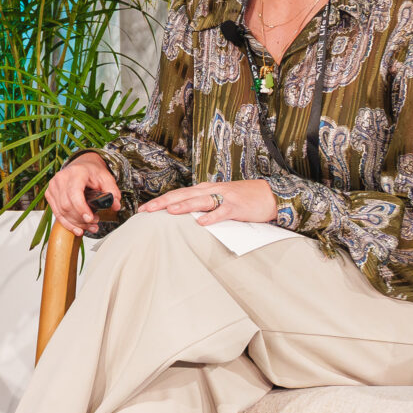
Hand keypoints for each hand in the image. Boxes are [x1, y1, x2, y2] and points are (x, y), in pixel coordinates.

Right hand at [45, 152, 120, 233]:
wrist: (81, 166)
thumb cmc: (92, 172)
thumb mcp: (106, 178)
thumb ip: (112, 191)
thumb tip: (115, 205)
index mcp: (76, 173)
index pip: (74, 193)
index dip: (81, 209)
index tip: (90, 219)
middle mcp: (61, 178)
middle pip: (66, 205)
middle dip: (81, 219)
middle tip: (95, 223)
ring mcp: (53, 186)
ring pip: (61, 211)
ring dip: (75, 223)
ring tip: (89, 227)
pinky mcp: (49, 194)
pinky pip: (57, 213)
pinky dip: (67, 223)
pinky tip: (77, 228)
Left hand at [138, 177, 277, 225]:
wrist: (269, 194)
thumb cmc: (241, 198)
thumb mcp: (217, 198)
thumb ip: (201, 203)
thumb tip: (181, 212)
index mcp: (204, 189)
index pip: (177, 193)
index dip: (160, 201)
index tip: (143, 209)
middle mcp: (211, 190)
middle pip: (183, 195)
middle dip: (163, 202)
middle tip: (146, 210)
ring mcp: (224, 198)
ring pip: (200, 201)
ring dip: (184, 205)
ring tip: (169, 211)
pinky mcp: (236, 207)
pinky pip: (222, 212)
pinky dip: (212, 217)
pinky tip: (201, 222)